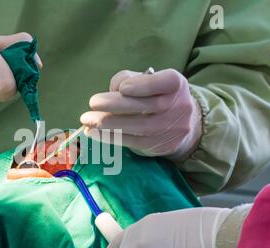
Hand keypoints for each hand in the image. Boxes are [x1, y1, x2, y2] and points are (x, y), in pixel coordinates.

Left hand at [81, 69, 201, 160]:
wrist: (182, 124)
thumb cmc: (157, 95)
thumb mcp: (150, 80)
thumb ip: (130, 79)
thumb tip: (111, 91)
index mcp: (176, 84)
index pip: (165, 82)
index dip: (143, 85)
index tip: (122, 88)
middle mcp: (177, 107)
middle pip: (146, 106)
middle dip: (116, 104)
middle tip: (93, 102)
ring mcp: (169, 128)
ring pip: (137, 126)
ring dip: (108, 123)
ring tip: (87, 120)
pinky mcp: (157, 145)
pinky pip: (131, 141)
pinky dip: (110, 137)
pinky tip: (93, 132)